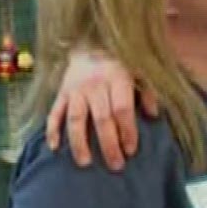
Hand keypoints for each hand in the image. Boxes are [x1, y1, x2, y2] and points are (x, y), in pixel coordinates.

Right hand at [45, 46, 158, 170]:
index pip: (122, 109)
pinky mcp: (61, 92)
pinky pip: (54, 112)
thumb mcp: (139, 71)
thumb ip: (148, 92)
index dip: (127, 131)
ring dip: (79, 142)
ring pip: (76, 119)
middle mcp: (95, 85)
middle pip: (101, 119)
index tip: (130, 150)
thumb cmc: (119, 63)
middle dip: (108, 144)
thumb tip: (153, 115)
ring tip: (85, 163)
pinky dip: (52, 130)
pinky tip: (54, 147)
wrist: (88, 42)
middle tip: (115, 165)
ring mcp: (75, 89)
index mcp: (117, 79)